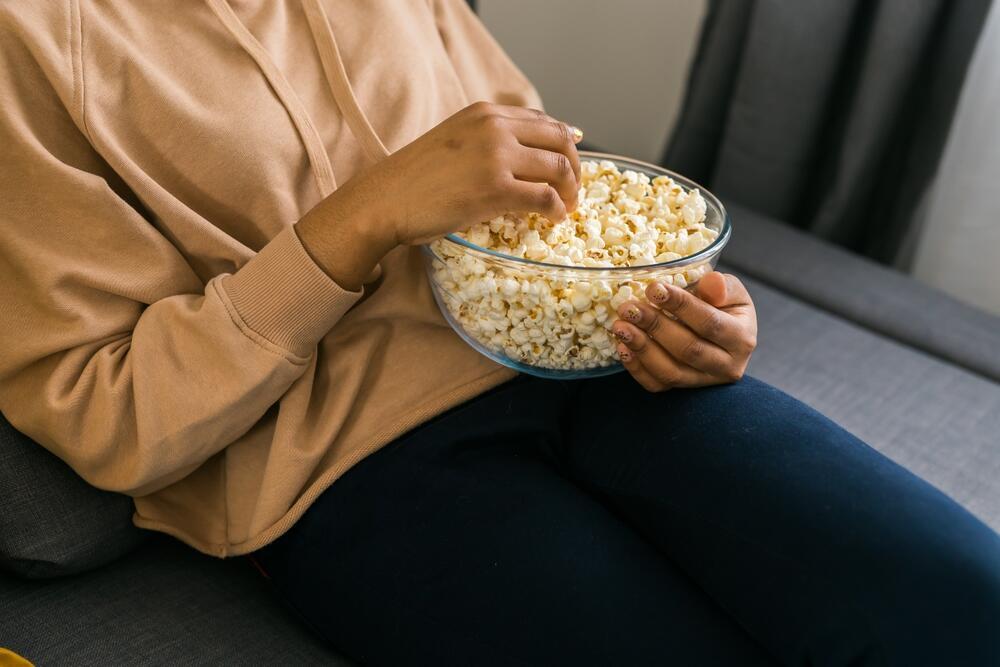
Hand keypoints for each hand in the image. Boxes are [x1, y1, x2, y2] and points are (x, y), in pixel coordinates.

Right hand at [296, 102, 581, 289]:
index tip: (569, 164)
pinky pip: (544, 197)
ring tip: (565, 208)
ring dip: (570, 192)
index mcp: (486, 112)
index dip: (565, 144)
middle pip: (560, 141)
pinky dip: (556, 210)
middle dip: (575, 168)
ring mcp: (497, 156)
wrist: (384, 200)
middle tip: (573, 191)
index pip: (544, 121)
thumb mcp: (454, 141)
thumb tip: (524, 158)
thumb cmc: (413, 179)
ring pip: (558, 168)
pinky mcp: (496, 188)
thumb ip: (487, 140)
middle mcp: (495, 127)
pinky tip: (552, 219)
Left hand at [611, 272, 756, 391]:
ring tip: (620, 327)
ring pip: (671, 372)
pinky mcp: (683, 390)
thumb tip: (711, 282)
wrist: (721, 332)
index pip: (709, 323)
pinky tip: (623, 347)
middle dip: (655, 327)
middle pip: (688, 350)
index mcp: (742, 338)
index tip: (653, 288)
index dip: (680, 306)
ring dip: (642, 348)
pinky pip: (658, 385)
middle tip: (628, 308)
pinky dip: (637, 368)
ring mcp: (704, 382)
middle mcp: (727, 366)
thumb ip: (722, 286)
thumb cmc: (723, 307)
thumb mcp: (731, 291)